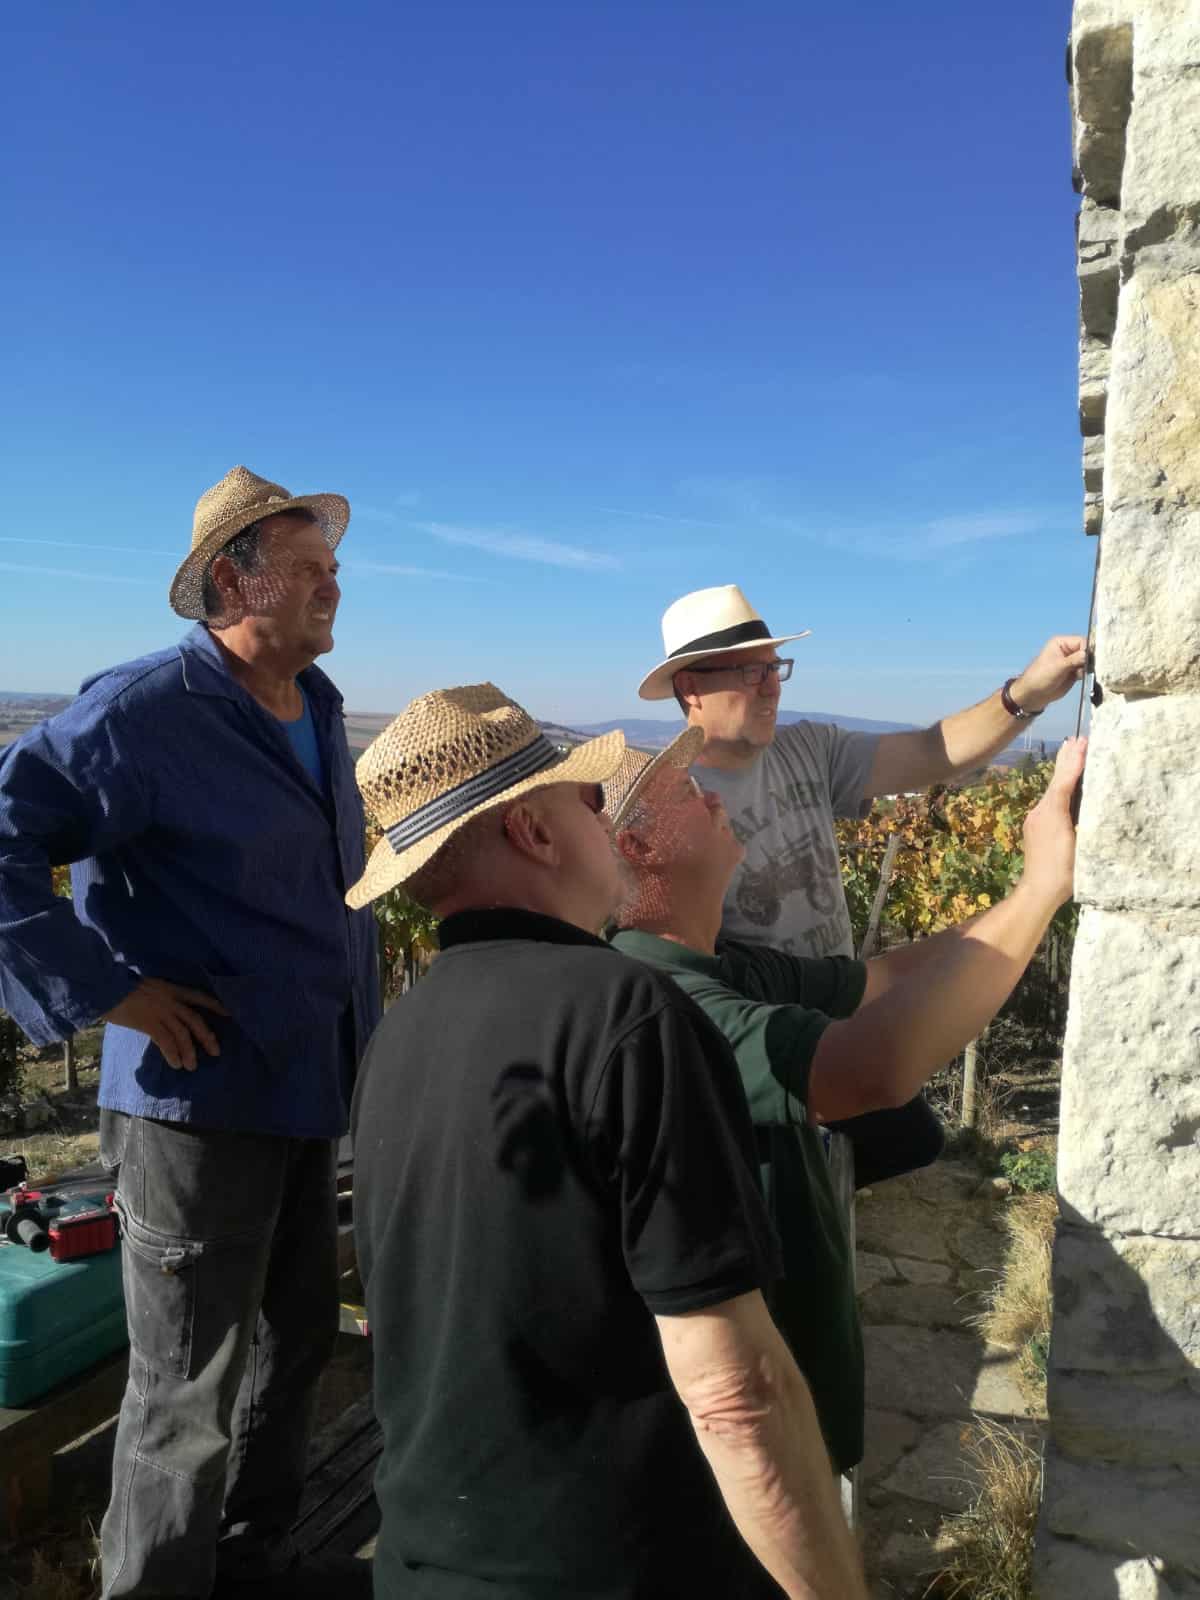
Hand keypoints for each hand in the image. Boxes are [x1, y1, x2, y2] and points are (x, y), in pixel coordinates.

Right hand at [101, 979, 228, 1070]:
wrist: (104, 987)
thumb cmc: (120, 987)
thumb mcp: (147, 988)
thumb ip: (159, 998)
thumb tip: (163, 1014)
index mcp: (170, 988)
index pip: (198, 996)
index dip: (214, 1005)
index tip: (228, 1014)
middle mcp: (170, 999)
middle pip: (195, 1019)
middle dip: (207, 1036)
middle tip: (216, 1051)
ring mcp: (160, 1011)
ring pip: (183, 1033)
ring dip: (189, 1051)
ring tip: (191, 1066)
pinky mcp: (148, 1022)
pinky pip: (166, 1041)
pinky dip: (173, 1054)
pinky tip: (175, 1064)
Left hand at [1010, 635, 1087, 712]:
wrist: (1033, 694)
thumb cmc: (1040, 676)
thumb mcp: (1058, 666)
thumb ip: (1075, 659)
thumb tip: (1090, 654)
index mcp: (1061, 643)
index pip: (1082, 641)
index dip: (1088, 649)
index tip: (1091, 659)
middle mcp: (1068, 650)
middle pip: (1087, 651)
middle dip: (1091, 659)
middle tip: (1091, 668)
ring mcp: (1072, 662)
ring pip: (1088, 661)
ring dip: (1090, 668)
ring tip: (1086, 675)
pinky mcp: (1074, 673)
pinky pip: (1086, 671)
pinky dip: (1088, 674)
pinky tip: (1086, 679)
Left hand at [1020, 738, 1086, 907]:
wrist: (1037, 890)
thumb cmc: (1064, 873)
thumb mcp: (1079, 845)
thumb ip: (1082, 821)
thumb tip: (1091, 801)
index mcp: (1052, 814)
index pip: (1064, 782)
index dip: (1074, 762)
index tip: (1083, 742)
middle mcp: (1040, 812)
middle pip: (1055, 780)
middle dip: (1067, 760)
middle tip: (1077, 738)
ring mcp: (1035, 819)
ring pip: (1052, 789)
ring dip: (1063, 770)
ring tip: (1071, 751)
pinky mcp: (1035, 826)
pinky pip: (1049, 800)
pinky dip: (1059, 786)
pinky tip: (1064, 783)